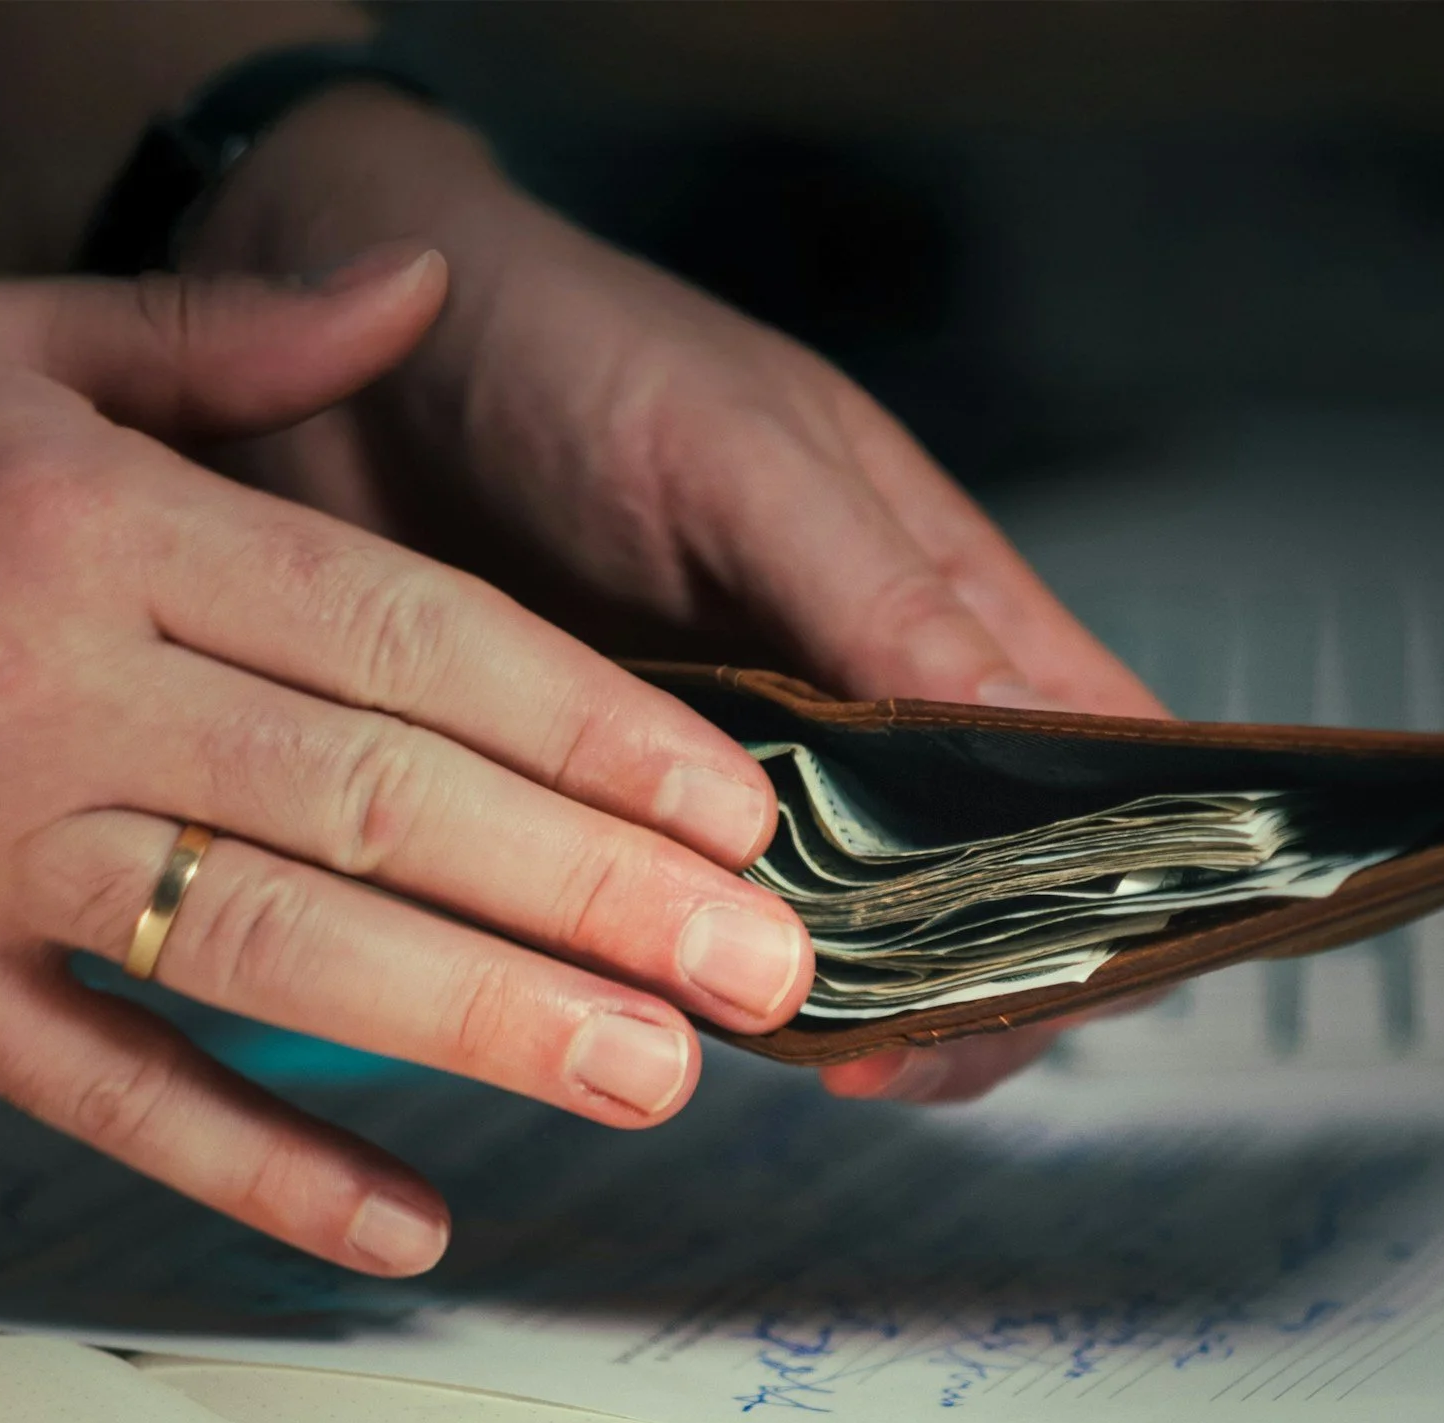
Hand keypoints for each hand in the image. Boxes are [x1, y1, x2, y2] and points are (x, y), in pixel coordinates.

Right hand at [0, 257, 812, 1273]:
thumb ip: (219, 337)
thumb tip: (412, 290)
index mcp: (91, 524)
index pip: (400, 636)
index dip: (583, 724)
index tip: (729, 798)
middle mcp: (48, 692)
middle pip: (373, 805)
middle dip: (590, 890)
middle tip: (762, 964)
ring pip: (266, 954)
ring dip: (476, 1024)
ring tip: (652, 1076)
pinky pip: (100, 1093)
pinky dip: (256, 1165)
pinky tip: (405, 1223)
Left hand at [185, 88, 1170, 1102]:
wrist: (334, 355)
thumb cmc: (567, 350)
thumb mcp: (741, 455)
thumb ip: (883, 597)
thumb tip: (1036, 730)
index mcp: (942, 602)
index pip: (1100, 760)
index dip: (1110, 870)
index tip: (1053, 971)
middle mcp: (864, 702)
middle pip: (983, 885)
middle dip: (959, 983)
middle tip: (879, 1051)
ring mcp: (743, 768)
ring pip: (839, 928)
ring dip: (823, 997)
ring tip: (773, 1039)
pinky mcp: (618, 812)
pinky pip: (684, 923)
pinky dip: (687, 973)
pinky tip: (653, 1002)